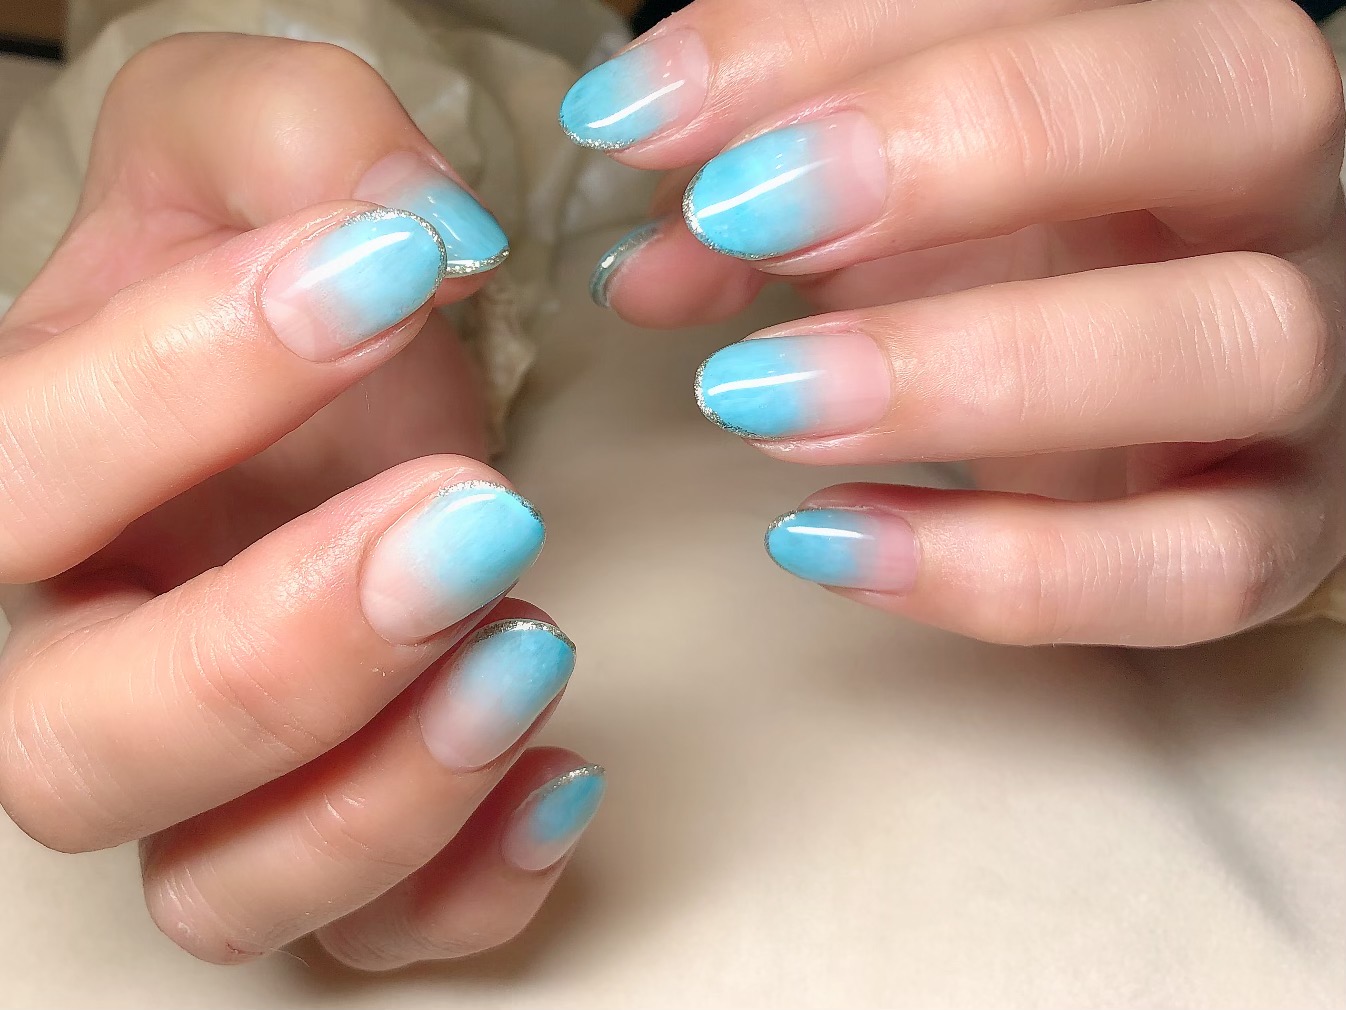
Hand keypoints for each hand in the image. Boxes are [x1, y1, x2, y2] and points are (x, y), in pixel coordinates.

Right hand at [0, 34, 602, 968]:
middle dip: (283, 649)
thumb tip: (417, 233)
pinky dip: (471, 888)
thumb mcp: (256, 145)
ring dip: (386, 792)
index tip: (388, 279)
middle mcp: (82, 662)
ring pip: (221, 889)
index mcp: (26, 483)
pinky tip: (564, 774)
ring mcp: (210, 777)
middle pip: (80, 748)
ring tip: (530, 644)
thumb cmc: (269, 275)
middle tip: (471, 520)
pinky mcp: (336, 829)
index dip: (186, 384)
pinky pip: (377, 937)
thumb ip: (300, 140)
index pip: (11, 475)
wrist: (326, 387)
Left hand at [566, 0, 1345, 645]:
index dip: (826, 38)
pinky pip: (1200, 567)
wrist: (1131, 412)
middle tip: (738, 215)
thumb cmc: (1005, 257)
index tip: (641, 117)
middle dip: (953, 144)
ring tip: (756, 399)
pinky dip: (1011, 571)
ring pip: (1227, 342)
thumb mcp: (883, 191)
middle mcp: (1276, 186)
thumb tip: (640, 268)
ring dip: (969, 373)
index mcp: (1173, 51)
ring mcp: (1304, 367)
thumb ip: (766, 184)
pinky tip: (831, 539)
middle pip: (1215, 95)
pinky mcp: (1287, 530)